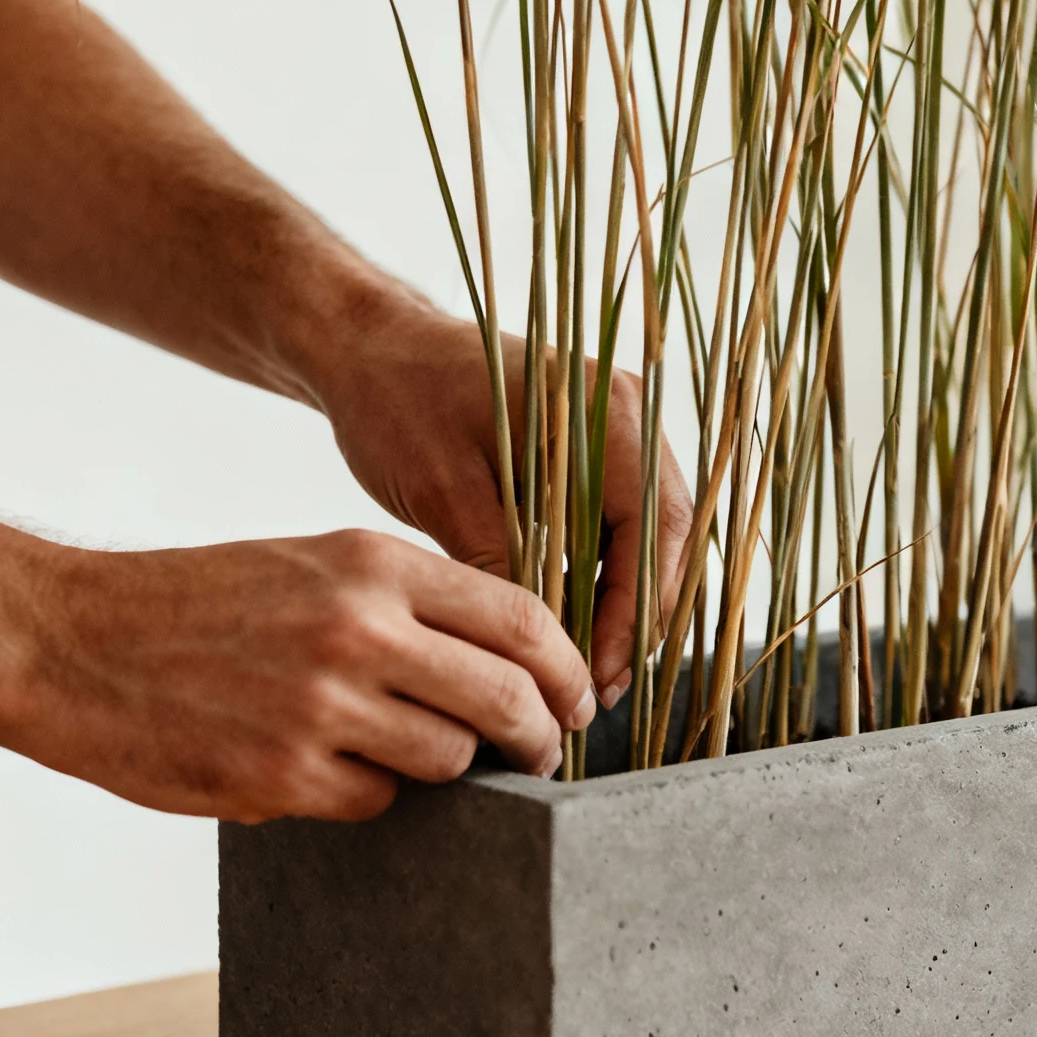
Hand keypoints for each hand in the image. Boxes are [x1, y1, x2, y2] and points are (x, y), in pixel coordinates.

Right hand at [0, 521, 595, 820]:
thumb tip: (507, 660)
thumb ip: (410, 603)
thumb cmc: (206, 601)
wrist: (76, 640)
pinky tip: (326, 767)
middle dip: (538, 738)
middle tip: (542, 756)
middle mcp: (358, 629)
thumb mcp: (318, 563)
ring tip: (404, 751)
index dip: (566, 669)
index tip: (579, 700)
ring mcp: (321, 706)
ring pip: (447, 760)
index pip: (521, 617)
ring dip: (444, 769)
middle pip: (504, 700)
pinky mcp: (282, 775)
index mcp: (375, 565)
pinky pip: (375, 801)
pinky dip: (367, 793)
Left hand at [316, 296, 692, 707]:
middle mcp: (628, 413)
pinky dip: (604, 573)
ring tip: (582, 670)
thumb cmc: (397, 400)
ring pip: (649, 535)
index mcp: (604, 412)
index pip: (654, 529)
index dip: (634, 612)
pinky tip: (571, 621)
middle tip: (593, 691)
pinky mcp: (595, 445)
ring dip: (624, 602)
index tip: (597, 674)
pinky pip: (620, 520)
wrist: (369, 345)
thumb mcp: (443, 489)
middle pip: (666, 536)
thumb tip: (544, 650)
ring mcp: (617, 427)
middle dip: (637, 619)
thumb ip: (503, 563)